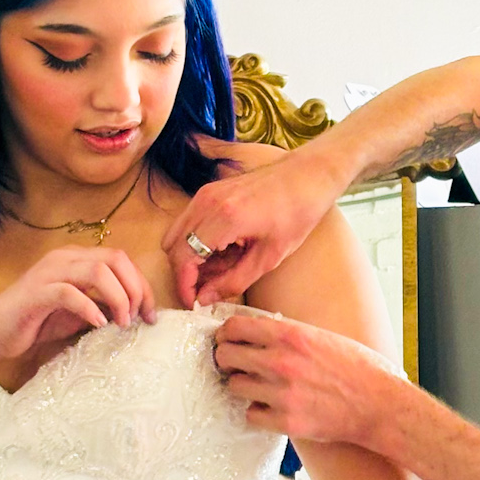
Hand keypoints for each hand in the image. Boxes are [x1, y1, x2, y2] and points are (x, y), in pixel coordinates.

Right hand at [0, 245, 156, 366]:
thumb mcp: (80, 312)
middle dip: (136, 289)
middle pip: (115, 259)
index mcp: (77, 258)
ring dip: (118, 298)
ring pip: (98, 271)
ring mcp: (50, 272)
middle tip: (140, 318)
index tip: (151, 315)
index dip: (142, 285)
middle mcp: (65, 257)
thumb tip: (137, 310)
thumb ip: (104, 304)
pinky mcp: (37, 292)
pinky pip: (70, 292)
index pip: (121, 260)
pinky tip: (98, 325)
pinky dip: (90, 308)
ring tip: (122, 323)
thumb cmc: (37, 321)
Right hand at [163, 148, 345, 306]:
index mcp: (224, 219)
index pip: (183, 259)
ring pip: (176, 235)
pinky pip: (188, 222)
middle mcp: (207, 202)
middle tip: (211, 286)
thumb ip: (234, 281)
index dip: (184, 286)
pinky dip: (197, 241)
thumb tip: (206, 298)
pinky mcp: (209, 191)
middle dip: (186, 273)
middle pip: (173, 247)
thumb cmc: (296, 213)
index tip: (194, 303)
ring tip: (222, 266)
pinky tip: (225, 249)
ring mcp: (205, 193)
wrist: (307, 176)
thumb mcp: (269, 257)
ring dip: (191, 257)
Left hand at [214, 311, 396, 448]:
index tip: (226, 340)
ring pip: (234, 386)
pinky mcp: (286, 422)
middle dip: (226, 360)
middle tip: (235, 365)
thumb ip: (287, 334)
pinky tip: (271, 408)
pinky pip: (250, 415)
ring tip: (259, 388)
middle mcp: (281, 362)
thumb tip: (254, 332)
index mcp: (290, 336)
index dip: (226, 334)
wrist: (379, 404)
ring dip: (243, 387)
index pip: (235, 327)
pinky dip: (258, 412)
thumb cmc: (356, 369)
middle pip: (225, 356)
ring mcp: (282, 394)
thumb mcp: (321, 336)